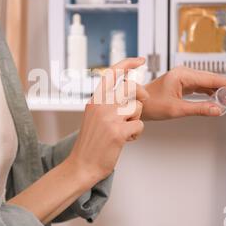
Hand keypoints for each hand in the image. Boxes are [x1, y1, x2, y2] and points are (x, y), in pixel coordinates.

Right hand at [67, 58, 149, 182]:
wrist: (82, 165)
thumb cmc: (92, 142)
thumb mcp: (94, 116)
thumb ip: (107, 102)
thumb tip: (128, 89)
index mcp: (94, 99)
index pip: (112, 73)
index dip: (128, 63)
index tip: (140, 60)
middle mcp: (101, 105)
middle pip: (131, 87)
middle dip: (141, 94)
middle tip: (142, 102)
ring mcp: (109, 118)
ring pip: (137, 108)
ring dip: (136, 119)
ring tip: (125, 129)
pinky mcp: (118, 132)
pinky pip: (140, 126)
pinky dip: (136, 134)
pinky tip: (125, 140)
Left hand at [142, 66, 225, 120]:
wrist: (136, 104)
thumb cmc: (151, 105)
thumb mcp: (176, 109)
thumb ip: (199, 109)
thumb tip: (219, 110)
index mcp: (183, 75)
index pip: (213, 79)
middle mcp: (185, 73)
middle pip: (214, 81)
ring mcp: (184, 78)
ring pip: (209, 85)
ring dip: (223, 94)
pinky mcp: (183, 84)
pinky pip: (203, 88)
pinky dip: (213, 95)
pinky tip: (222, 101)